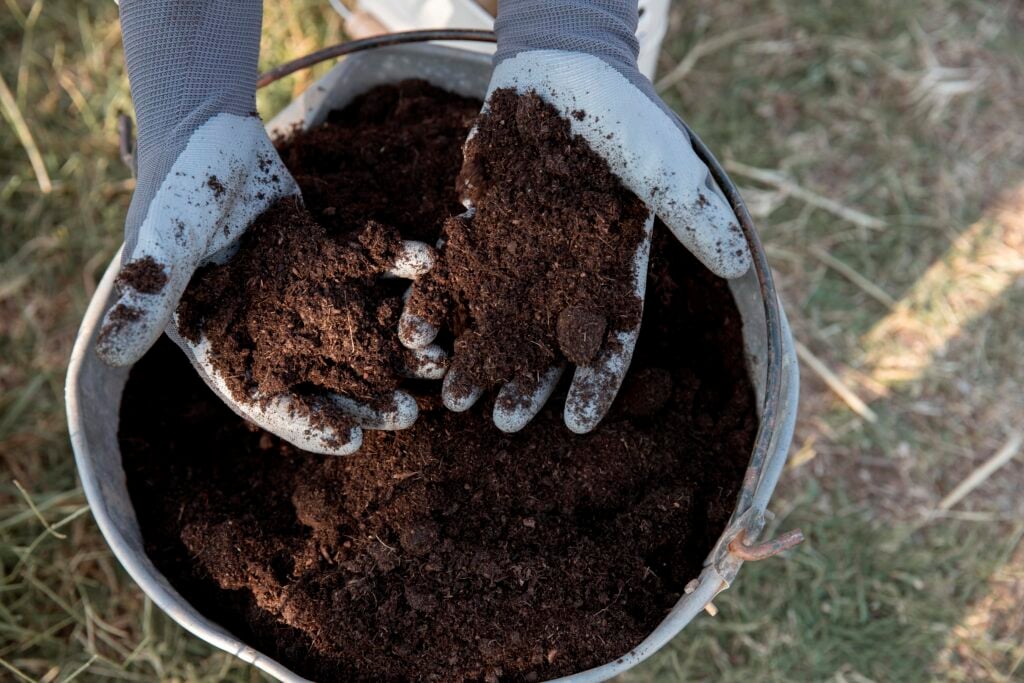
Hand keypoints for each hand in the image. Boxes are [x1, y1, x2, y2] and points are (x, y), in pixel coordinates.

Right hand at [96, 116, 434, 454]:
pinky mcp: (330, 257)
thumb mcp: (160, 244)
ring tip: (438, 359)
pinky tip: (431, 270)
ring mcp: (303, 295)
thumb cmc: (174, 190)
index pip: (264, 399)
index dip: (305, 423)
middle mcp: (269, 328)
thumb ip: (147, 294)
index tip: (350, 441)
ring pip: (356, 331)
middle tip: (411, 413)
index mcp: (225, 341)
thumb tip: (109, 354)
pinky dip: (400, 270)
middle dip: (367, 398)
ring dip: (396, 345)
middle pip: (323, 377)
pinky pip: (372, 271)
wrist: (206, 131)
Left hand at [400, 1, 750, 434]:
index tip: (576, 424)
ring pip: (498, 317)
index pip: (610, 338)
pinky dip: (439, 300)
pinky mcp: (481, 227)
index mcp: (614, 269)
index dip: (595, 382)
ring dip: (478, 356)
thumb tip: (738, 262)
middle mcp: (566, 272)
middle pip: (546, 341)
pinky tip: (418, 332)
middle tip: (500, 422)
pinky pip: (457, 272)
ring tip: (453, 395)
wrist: (563, 68)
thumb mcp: (665, 163)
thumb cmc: (623, 117)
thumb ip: (694, 214)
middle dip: (526, 383)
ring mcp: (521, 252)